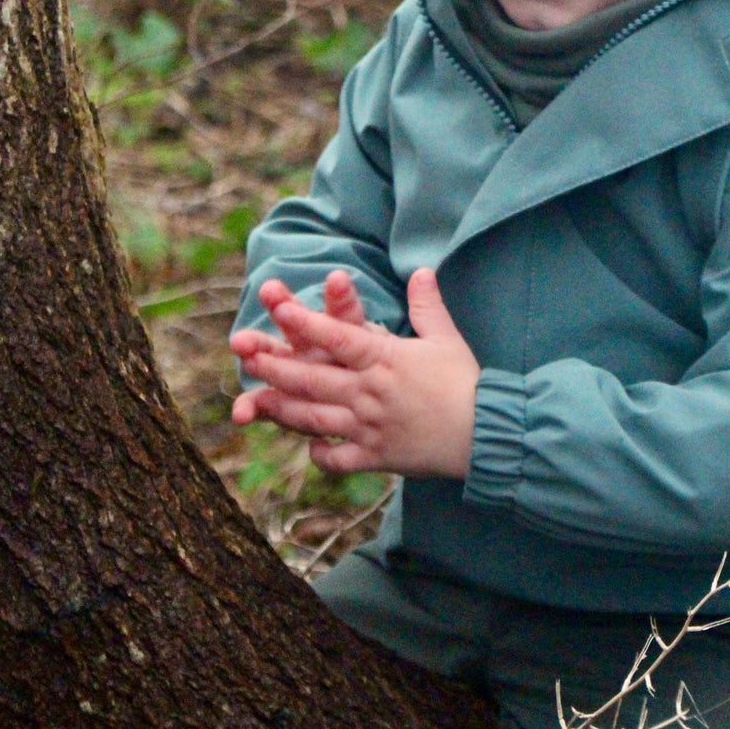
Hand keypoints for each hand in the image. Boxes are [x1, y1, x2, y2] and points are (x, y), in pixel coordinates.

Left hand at [230, 268, 479, 479]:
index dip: (307, 323)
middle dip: (275, 365)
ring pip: (314, 417)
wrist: (485, 433)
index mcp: (385, 360)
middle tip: (245, 354)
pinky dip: (320, 454)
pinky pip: (338, 458)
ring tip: (254, 400)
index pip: (339, 337)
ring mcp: (369, 427)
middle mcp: (370, 392)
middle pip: (313, 378)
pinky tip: (309, 446)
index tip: (281, 310)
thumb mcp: (446, 338)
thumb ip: (427, 305)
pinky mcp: (376, 457)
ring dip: (282, 408)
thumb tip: (421, 270)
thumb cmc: (466, 382)